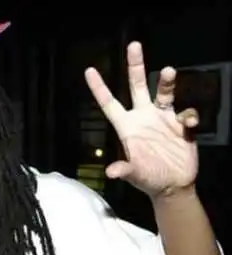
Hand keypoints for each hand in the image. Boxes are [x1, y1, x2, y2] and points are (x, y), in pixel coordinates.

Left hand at [85, 41, 199, 198]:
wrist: (173, 185)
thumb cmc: (148, 179)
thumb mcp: (135, 175)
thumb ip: (125, 170)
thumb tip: (112, 172)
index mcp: (127, 127)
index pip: (109, 103)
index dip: (99, 87)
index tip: (89, 70)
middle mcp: (143, 118)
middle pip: (137, 86)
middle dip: (135, 66)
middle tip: (134, 45)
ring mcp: (162, 119)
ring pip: (163, 92)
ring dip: (166, 82)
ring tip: (168, 71)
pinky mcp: (180, 125)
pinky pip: (186, 113)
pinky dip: (189, 116)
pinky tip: (189, 125)